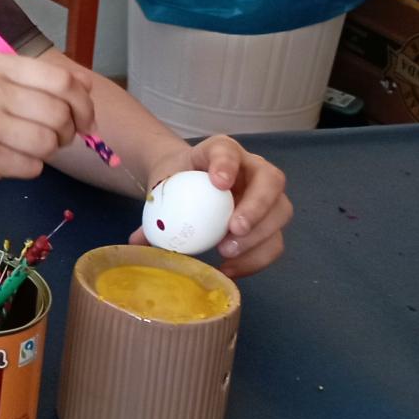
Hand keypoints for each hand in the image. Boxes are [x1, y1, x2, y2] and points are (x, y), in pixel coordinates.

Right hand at [0, 54, 97, 196]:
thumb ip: (36, 83)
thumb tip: (87, 86)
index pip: (62, 80)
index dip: (83, 104)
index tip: (85, 121)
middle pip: (60, 112)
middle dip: (67, 133)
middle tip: (54, 140)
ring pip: (49, 142)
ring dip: (45, 153)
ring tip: (23, 150)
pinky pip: (32, 167)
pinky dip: (27, 169)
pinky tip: (5, 162)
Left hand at [132, 136, 290, 276]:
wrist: (186, 187)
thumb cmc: (176, 182)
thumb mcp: (163, 186)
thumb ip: (154, 211)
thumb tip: (138, 240)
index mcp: (221, 150)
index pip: (227, 150)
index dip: (227, 164)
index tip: (218, 182)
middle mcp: (252, 168)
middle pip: (271, 180)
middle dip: (256, 206)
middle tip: (234, 228)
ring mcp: (267, 195)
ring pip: (280, 212)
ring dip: (258, 236)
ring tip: (227, 252)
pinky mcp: (270, 222)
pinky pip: (274, 241)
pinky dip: (256, 258)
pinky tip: (230, 269)